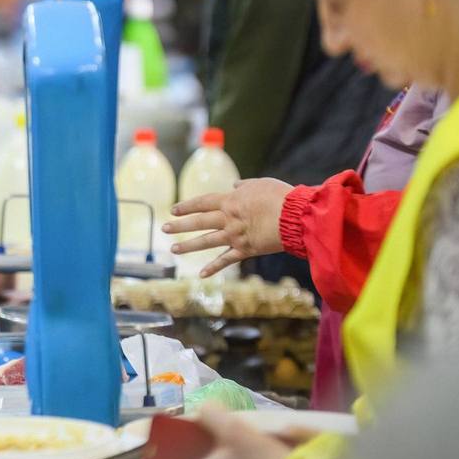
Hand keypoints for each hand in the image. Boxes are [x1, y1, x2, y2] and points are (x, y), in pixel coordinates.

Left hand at [163, 178, 292, 276]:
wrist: (294, 217)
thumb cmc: (279, 197)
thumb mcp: (260, 184)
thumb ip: (245, 186)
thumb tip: (235, 185)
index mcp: (230, 201)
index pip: (202, 203)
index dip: (187, 206)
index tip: (173, 209)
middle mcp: (228, 219)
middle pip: (199, 222)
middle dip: (180, 225)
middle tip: (164, 228)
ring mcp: (235, 236)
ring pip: (206, 242)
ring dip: (188, 246)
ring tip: (174, 249)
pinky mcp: (246, 250)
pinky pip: (226, 260)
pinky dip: (214, 267)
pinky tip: (201, 274)